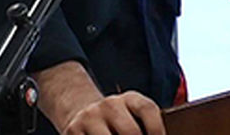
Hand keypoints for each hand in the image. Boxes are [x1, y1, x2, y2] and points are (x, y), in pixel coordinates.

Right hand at [34, 61, 164, 134]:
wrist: (83, 114)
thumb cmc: (118, 122)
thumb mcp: (132, 117)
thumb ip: (142, 127)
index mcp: (130, 99)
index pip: (147, 110)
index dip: (156, 129)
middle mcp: (110, 105)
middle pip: (131, 132)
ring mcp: (90, 117)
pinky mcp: (72, 130)